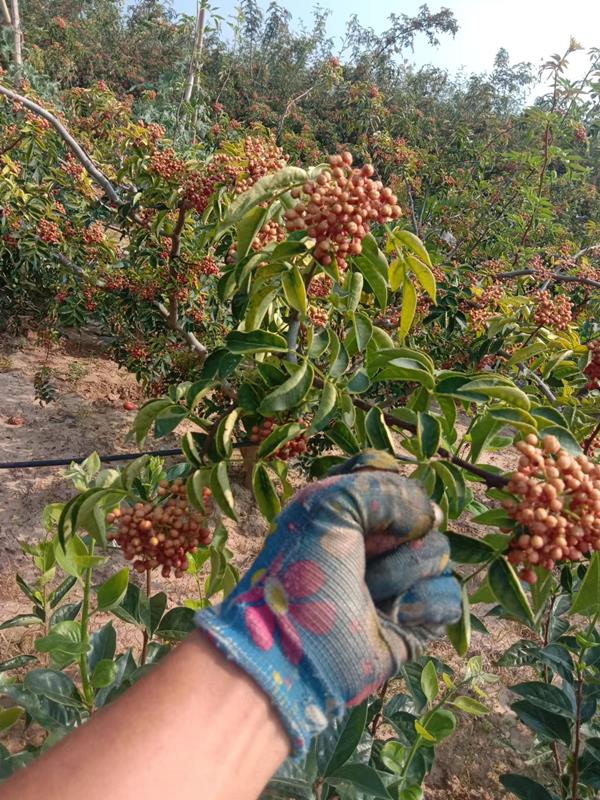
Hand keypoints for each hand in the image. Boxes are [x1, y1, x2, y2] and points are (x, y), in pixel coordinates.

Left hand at [196, 450, 460, 751]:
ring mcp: (396, 580)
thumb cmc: (301, 572)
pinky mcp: (415, 618)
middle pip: (424, 515)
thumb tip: (432, 517)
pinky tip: (393, 615)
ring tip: (367, 592)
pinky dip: (423, 604)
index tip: (361, 510)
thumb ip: (387, 489)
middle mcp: (374, 541)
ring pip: (439, 553)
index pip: (391, 478)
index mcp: (347, 509)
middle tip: (359, 557)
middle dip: (394, 537)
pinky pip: (448, 595)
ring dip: (403, 572)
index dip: (387, 492)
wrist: (294, 651)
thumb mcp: (329, 503)